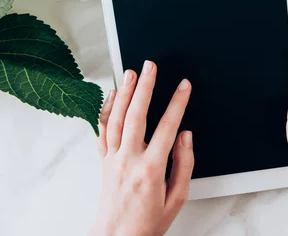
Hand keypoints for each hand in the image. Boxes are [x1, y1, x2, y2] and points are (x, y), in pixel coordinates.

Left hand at [90, 61, 193, 235]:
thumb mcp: (177, 198)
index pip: (167, 126)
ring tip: (130, 73)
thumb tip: (185, 136)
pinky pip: (102, 131)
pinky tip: (110, 96)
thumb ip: (183, 164)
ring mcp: (112, 159)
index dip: (177, 102)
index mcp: (151, 169)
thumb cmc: (147, 223)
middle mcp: (128, 160)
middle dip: (145, 87)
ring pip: (117, 118)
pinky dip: (106, 111)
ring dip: (124, 92)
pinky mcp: (103, 162)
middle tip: (150, 67)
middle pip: (136, 114)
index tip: (184, 86)